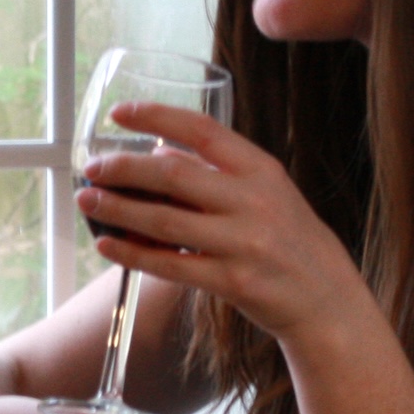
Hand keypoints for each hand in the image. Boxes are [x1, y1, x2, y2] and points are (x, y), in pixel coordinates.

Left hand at [75, 100, 370, 346]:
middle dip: (124, 168)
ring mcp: (243, 243)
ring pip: (164, 220)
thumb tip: (161, 151)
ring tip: (87, 201)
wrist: (326, 299)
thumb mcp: (267, 193)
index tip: (118, 114)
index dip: (155, 116)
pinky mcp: (232, 282)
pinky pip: (170, 265)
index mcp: (260, 169)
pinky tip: (107, 245)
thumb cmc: (290, 241)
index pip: (202, 129)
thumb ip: (218, 171)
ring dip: (118, 209)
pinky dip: (132, 254)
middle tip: (93, 167)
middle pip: (173, 173)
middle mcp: (253, 201)